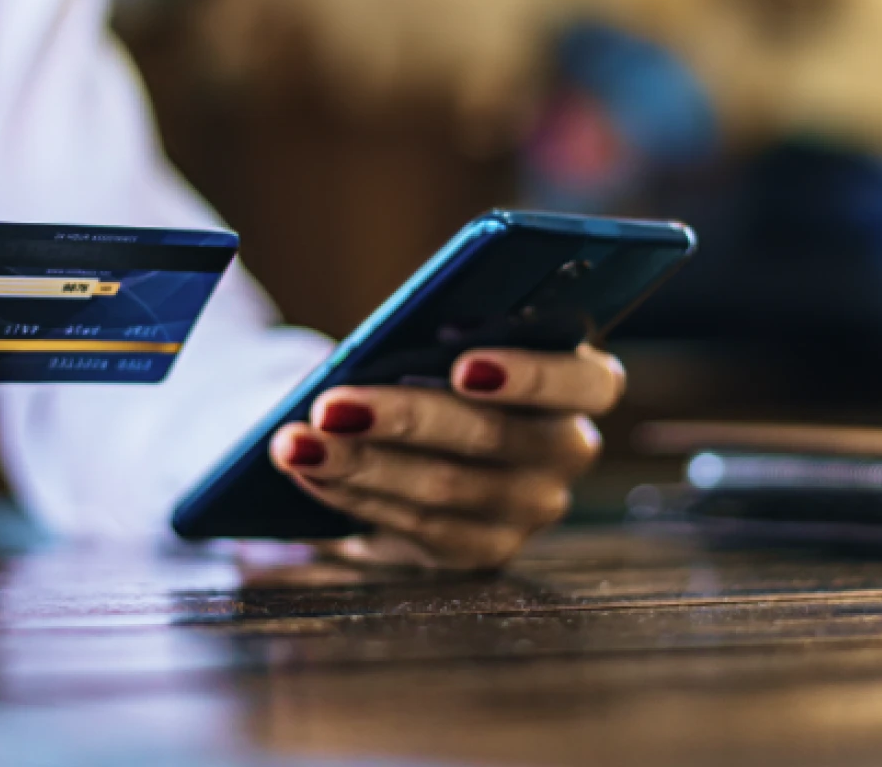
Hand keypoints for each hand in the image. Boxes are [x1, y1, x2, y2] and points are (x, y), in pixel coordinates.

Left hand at [270, 345, 621, 569]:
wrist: (371, 408)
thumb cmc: (411, 352)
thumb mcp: (427, 331)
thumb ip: (435, 330)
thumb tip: (392, 345)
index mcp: (580, 381)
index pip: (588, 381)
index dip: (530, 376)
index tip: (461, 365)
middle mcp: (567, 450)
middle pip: (497, 440)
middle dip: (405, 419)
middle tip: (331, 404)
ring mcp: (528, 509)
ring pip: (445, 488)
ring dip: (360, 462)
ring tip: (294, 442)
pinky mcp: (480, 550)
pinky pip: (417, 526)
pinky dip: (354, 493)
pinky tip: (307, 470)